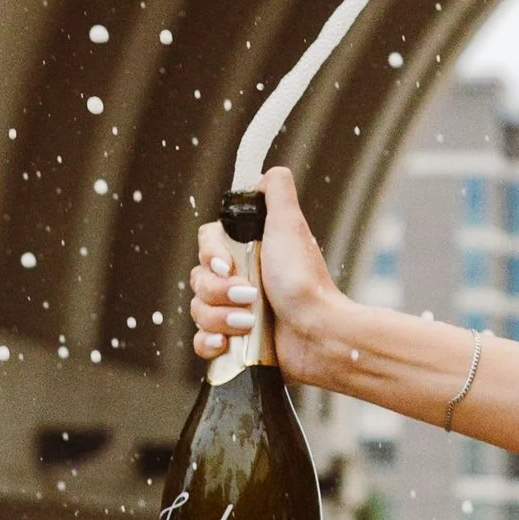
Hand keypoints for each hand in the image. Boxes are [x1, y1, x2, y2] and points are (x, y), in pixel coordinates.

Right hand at [189, 165, 344, 388]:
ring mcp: (236, 314)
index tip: (229, 266)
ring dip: (220, 318)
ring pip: (198, 311)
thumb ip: (278, 193)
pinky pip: (201, 343)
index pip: (206, 246)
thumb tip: (268, 174)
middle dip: (219, 291)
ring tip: (250, 323)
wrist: (320, 334)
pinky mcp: (236, 345)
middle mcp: (240, 282)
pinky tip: (226, 345)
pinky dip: (209, 344)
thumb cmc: (306, 282)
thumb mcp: (290, 226)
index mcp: (248, 254)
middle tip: (251, 297)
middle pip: (198, 279)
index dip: (210, 256)